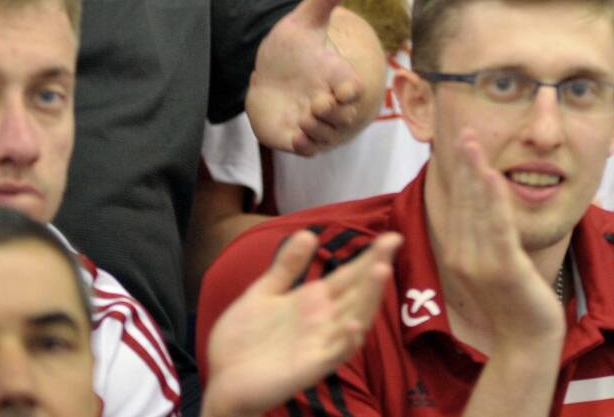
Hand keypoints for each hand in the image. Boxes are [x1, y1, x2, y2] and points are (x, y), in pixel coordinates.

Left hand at [203, 229, 400, 416]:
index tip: (391, 236)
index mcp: (313, 301)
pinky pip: (334, 354)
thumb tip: (309, 233)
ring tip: (381, 271)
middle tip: (393, 242)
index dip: (369, 256)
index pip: (349, 275)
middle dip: (375, 267)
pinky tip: (353, 324)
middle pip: (357, 292)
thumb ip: (287, 267)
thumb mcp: (264, 293)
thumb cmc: (243, 340)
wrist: (220, 380)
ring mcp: (319, 344)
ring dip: (369, 297)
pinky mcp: (309, 367)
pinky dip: (346, 341)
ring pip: (354, 319)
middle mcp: (323, 321)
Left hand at [247, 0, 368, 154]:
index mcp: (338, 76)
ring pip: (325, 136)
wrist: (269, 75)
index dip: (349, 92)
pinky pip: (307, 149)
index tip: (339, 90)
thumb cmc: (293, 49)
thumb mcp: (305, 20)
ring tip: (303, 117)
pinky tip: (294, 133)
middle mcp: (330, 103)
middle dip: (332, 114)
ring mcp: (314, 123)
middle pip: (343, 119)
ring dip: (317, 130)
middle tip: (316, 103)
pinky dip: (304, 145)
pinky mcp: (295, 137)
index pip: (353, 90)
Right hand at [436, 131, 565, 345]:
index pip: (456, 203)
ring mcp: (481, 264)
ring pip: (476, 209)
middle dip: (463, 163)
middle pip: (462, 200)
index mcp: (458, 252)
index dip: (458, 170)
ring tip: (473, 143)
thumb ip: (484, 234)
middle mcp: (462, 255)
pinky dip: (494, 201)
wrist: (526, 341)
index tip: (460, 140)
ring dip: (474, 172)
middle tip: (463, 129)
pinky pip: (498, 228)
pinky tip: (494, 177)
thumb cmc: (513, 301)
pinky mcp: (503, 270)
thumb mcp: (492, 263)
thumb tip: (485, 199)